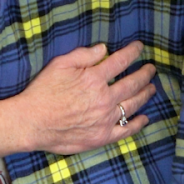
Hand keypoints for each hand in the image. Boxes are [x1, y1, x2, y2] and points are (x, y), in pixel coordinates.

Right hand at [0, 41, 156, 159]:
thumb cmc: (43, 91)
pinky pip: (126, 130)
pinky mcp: (102, 136)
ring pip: (133, 105)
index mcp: (95, 78)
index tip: (140, 47)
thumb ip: (83, 55)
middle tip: (151, 69)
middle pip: (132, 84)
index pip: (120, 62)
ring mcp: (106, 119)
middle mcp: (105, 98)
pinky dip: (138, 123)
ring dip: (145, 95)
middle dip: (145, 74)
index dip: (133, 52)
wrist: (32, 122)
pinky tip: (144, 118)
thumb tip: (104, 49)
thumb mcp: (59, 65)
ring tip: (152, 88)